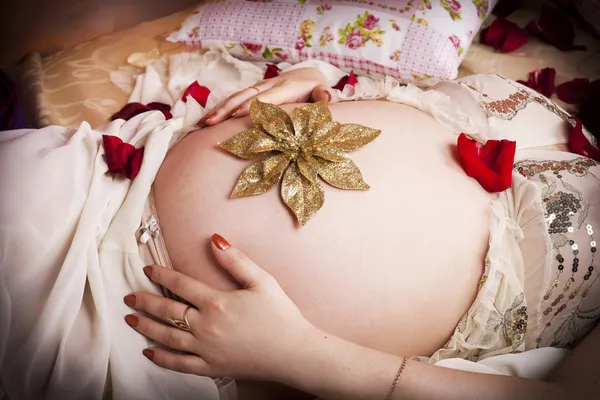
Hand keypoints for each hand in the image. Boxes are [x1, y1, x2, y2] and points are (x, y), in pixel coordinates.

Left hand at [124, 234, 314, 381]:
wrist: (294, 352)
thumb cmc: (281, 315)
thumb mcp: (262, 281)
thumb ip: (236, 260)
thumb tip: (214, 240)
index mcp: (216, 302)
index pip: (180, 285)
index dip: (162, 275)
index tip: (148, 270)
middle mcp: (205, 326)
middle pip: (167, 311)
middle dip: (145, 302)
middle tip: (129, 297)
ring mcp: (206, 349)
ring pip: (167, 337)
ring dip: (146, 327)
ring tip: (131, 320)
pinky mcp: (211, 366)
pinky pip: (180, 363)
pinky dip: (162, 359)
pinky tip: (150, 352)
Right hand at [200, 67, 336, 124]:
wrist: (308, 75)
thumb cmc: (315, 89)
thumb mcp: (322, 90)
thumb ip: (324, 95)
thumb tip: (326, 99)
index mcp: (285, 87)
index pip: (266, 97)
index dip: (251, 105)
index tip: (236, 115)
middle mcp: (269, 86)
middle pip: (245, 96)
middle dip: (227, 108)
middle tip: (211, 122)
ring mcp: (259, 88)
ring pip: (236, 97)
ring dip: (219, 109)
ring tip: (204, 123)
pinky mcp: (253, 93)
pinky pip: (235, 100)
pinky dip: (221, 109)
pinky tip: (207, 120)